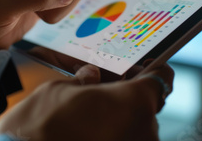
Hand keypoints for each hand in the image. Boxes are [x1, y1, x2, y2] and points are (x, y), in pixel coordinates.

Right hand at [0, 64, 173, 140]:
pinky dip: (112, 135)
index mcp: (134, 102)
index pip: (161, 78)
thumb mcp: (60, 91)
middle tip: (107, 89)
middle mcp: (144, 129)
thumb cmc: (40, 129)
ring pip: (136, 128)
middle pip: (147, 105)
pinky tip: (90, 131)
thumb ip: (84, 80)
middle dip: (129, 97)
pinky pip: (125, 140)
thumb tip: (90, 76)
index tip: (147, 68)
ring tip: (92, 115)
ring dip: (119, 119)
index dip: (154, 70)